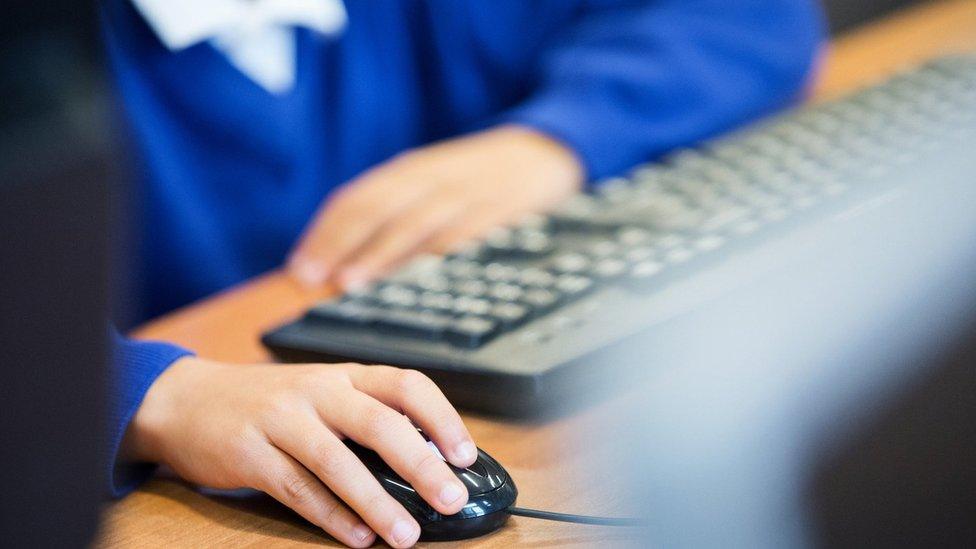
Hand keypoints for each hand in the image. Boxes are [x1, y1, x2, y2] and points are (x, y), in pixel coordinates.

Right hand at [122, 357, 477, 547]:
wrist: (185, 399)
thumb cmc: (267, 402)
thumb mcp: (320, 395)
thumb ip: (365, 420)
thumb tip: (425, 465)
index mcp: (343, 375)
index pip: (405, 385)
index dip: (442, 418)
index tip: (466, 455)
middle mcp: (316, 391)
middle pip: (379, 423)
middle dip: (421, 464)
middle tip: (450, 499)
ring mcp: (280, 420)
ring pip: (337, 462)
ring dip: (377, 502)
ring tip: (406, 535)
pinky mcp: (249, 454)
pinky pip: (297, 489)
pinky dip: (330, 516)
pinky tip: (357, 538)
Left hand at [288, 125, 583, 289]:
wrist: (544, 150)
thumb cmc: (478, 178)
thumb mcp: (433, 183)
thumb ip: (396, 213)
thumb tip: (344, 260)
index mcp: (410, 172)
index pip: (357, 199)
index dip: (326, 233)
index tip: (299, 268)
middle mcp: (432, 178)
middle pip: (377, 208)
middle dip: (342, 244)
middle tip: (313, 278)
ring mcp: (466, 193)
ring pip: (415, 223)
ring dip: (380, 253)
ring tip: (350, 282)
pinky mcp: (499, 210)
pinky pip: (464, 234)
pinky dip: (438, 255)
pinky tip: (419, 277)